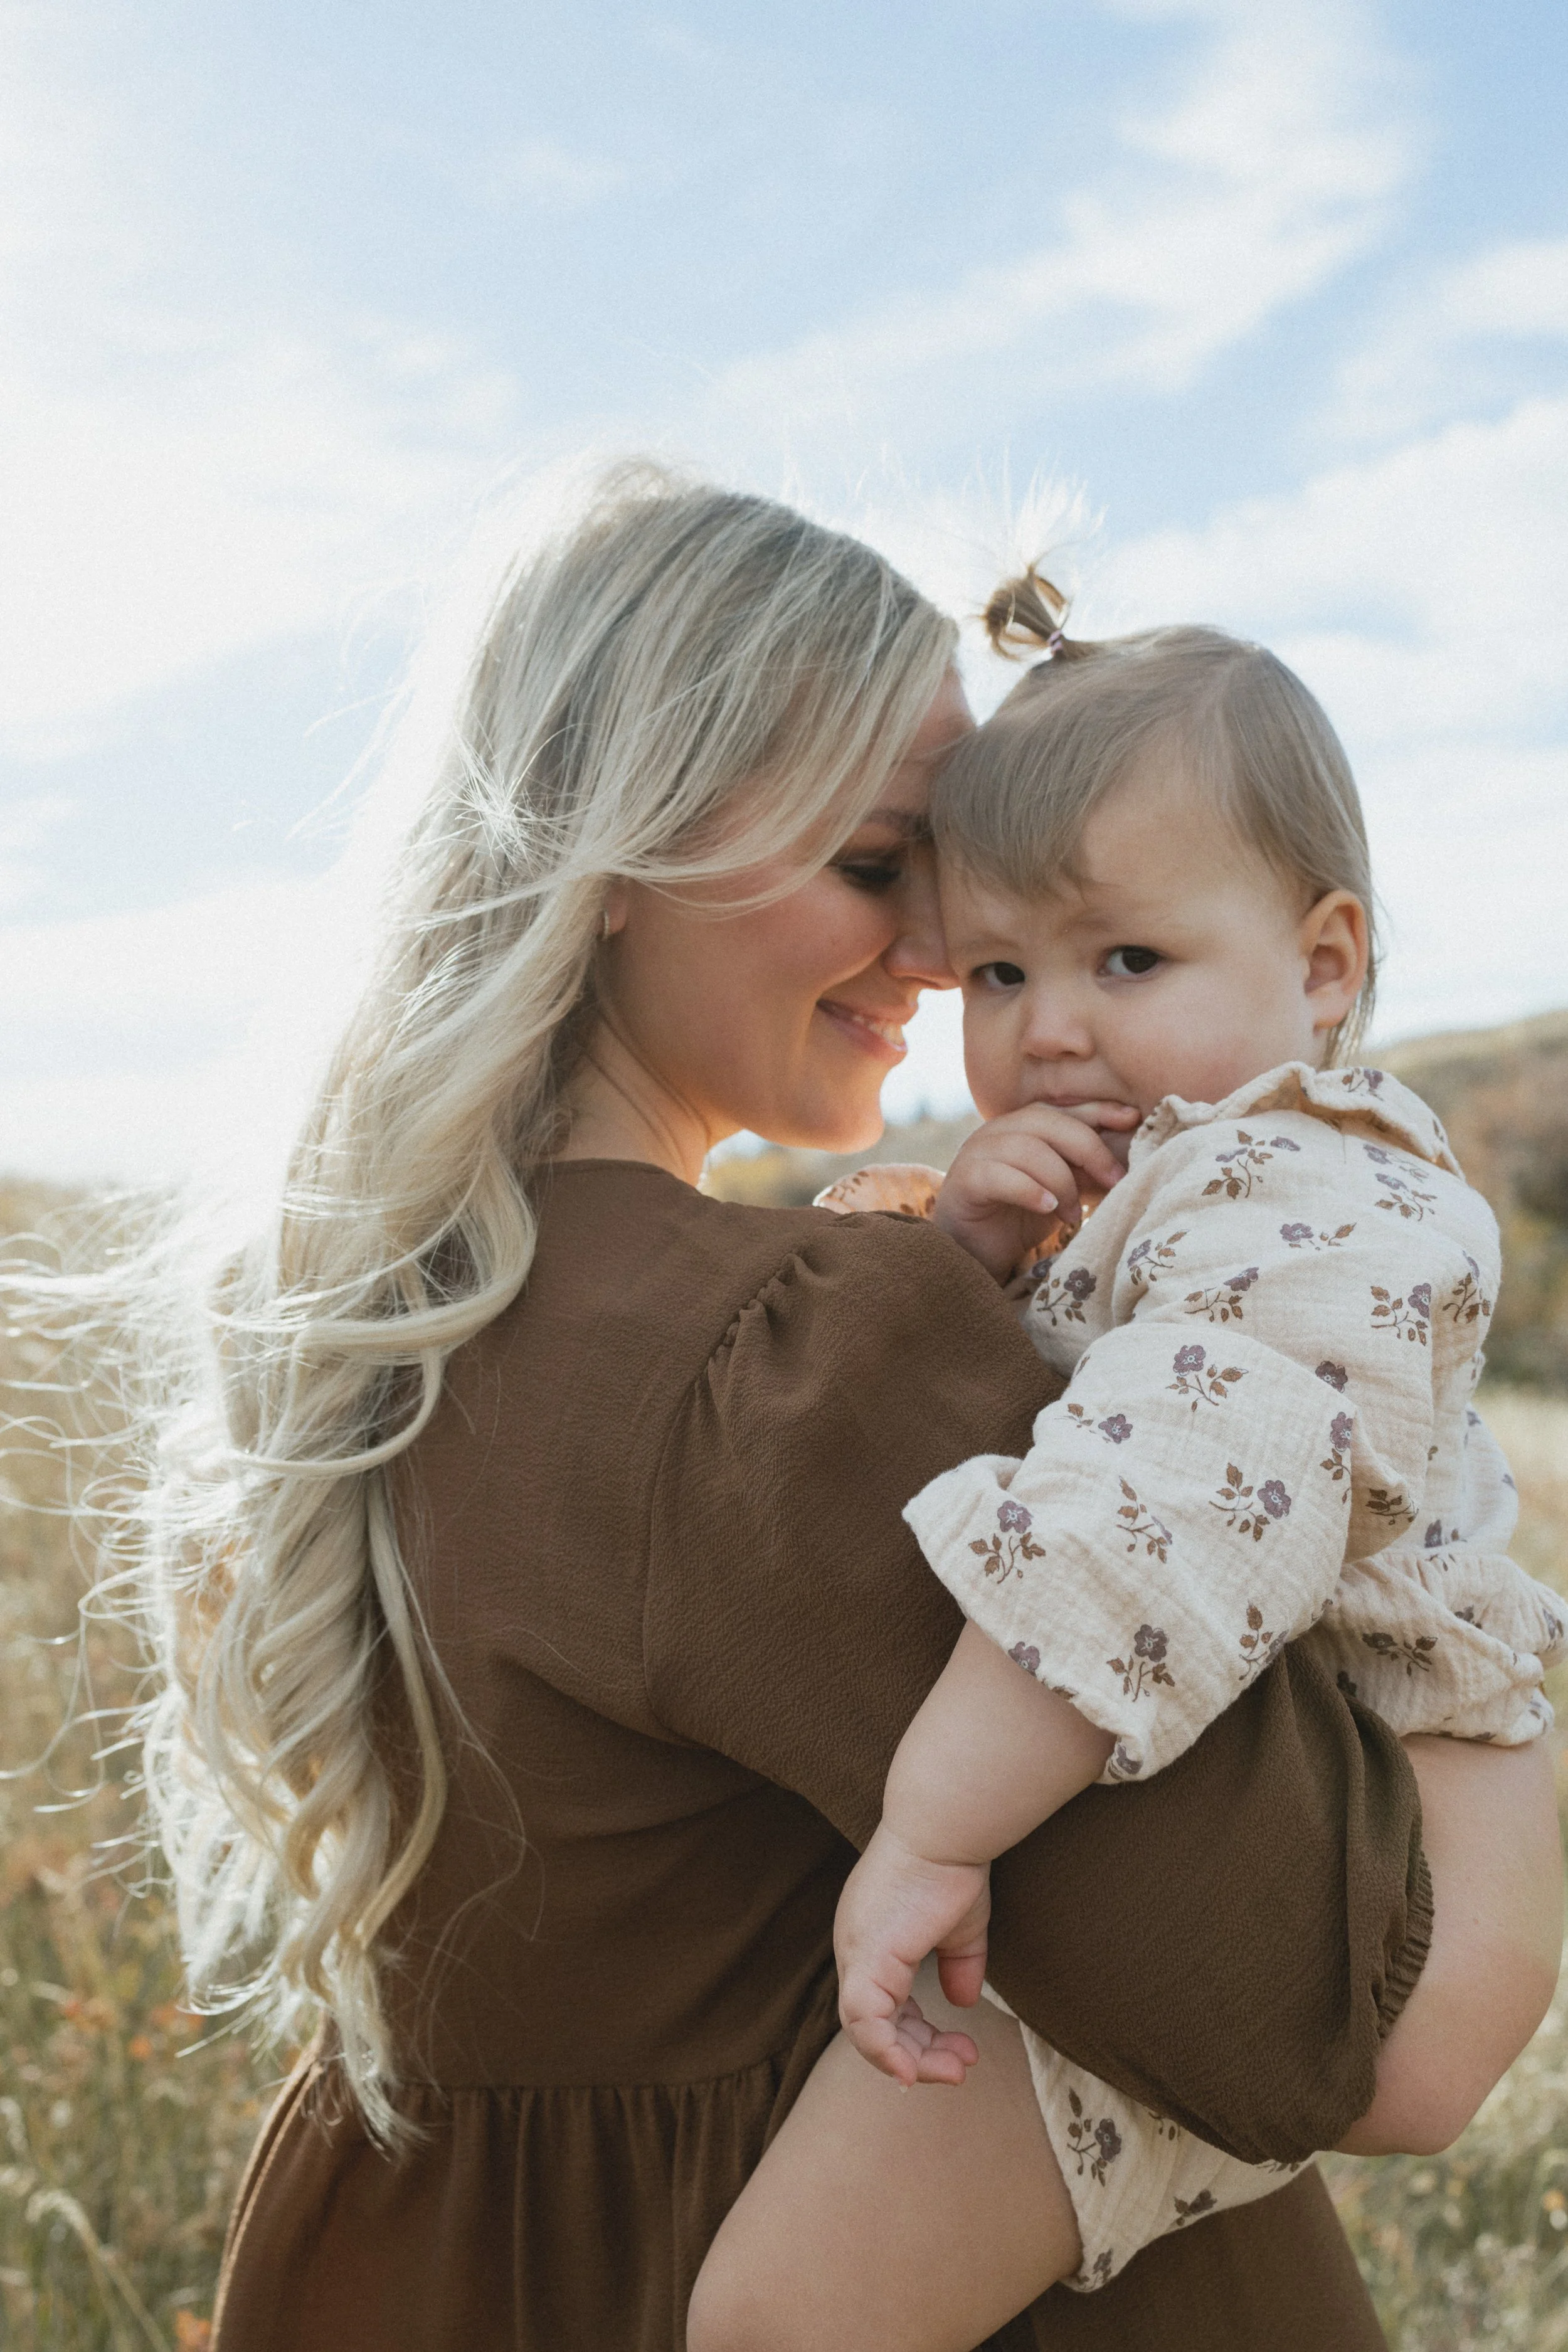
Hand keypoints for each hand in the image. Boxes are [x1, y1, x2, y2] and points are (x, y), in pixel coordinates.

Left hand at [834, 1823, 991, 2086]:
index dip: (918, 2036)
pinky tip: (914, 2071)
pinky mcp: (866, 1960)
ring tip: (956, 2070)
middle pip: (875, 2026)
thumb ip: (958, 1965)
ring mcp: (856, 1954)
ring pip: (867, 2032)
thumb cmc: (952, 1867)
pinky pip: (864, 2024)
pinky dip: (886, 2054)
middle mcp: (856, 1949)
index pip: (885, 2006)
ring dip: (911, 2060)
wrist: (946, 1832)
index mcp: (874, 1940)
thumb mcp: (960, 1928)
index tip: (961, 2050)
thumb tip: (962, 2002)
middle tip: (962, 2067)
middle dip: (920, 2055)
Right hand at [934, 1101, 1139, 1279]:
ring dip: (1060, 1180)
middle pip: (1047, 1121)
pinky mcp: (964, 1180)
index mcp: (1022, 1126)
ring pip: (1027, 1148)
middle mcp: (998, 1131)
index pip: (1064, 1109)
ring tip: (1071, 1215)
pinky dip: (1029, 1190)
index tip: (1132, 1119)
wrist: (971, 1253)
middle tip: (1114, 1180)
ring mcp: (976, 1152)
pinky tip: (1047, 1208)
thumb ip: (1084, 1171)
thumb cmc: (1018, 1218)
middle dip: (1088, 1149)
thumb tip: (1124, 1162)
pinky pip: (999, 1175)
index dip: (1098, 1110)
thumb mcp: (1061, 1190)